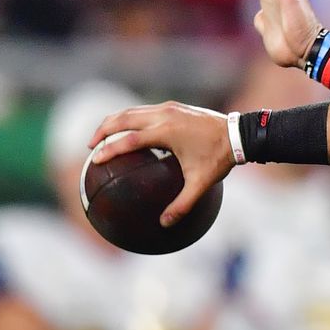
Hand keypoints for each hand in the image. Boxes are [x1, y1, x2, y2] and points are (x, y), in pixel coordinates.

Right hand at [89, 102, 233, 225]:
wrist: (239, 134)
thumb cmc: (219, 158)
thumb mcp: (201, 184)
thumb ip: (182, 204)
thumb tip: (166, 224)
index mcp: (167, 131)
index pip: (129, 139)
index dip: (110, 149)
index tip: (95, 159)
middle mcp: (165, 115)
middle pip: (123, 118)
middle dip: (103, 130)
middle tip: (90, 146)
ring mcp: (169, 108)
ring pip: (132, 110)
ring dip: (114, 121)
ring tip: (101, 137)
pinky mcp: (174, 106)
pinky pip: (144, 110)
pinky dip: (130, 118)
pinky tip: (126, 131)